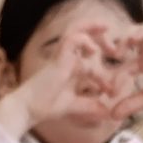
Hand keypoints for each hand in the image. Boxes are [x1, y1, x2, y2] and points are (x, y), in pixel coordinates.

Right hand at [8, 21, 142, 138]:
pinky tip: (93, 51)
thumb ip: (91, 106)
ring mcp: (61, 56)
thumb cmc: (46, 106)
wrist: (29, 108)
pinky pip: (73, 39)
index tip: (112, 90)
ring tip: (106, 28)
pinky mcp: (58, 57)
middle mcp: (66, 59)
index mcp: (70, 69)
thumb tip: (109, 114)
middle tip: (114, 46)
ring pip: (76, 30)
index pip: (89, 61)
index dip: (104, 75)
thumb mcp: (75, 106)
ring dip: (92, 28)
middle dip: (98, 35)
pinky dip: (85, 41)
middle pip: (82, 36)